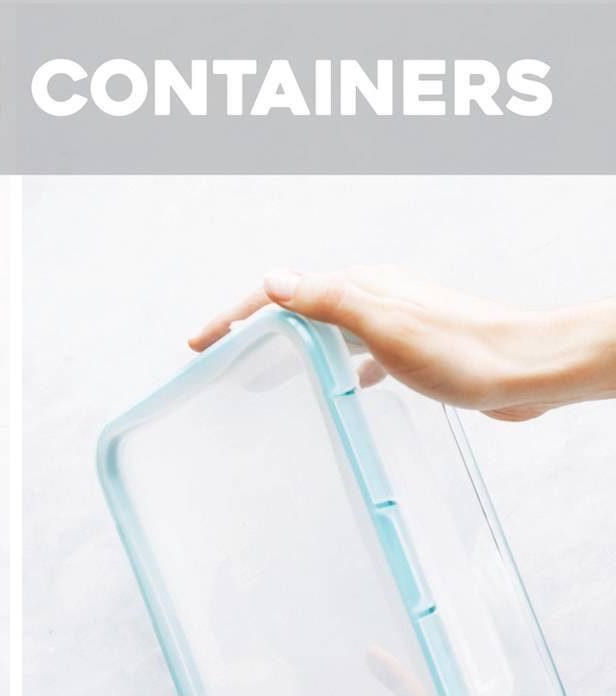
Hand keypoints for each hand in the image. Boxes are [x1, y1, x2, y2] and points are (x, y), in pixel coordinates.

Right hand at [189, 266, 615, 420]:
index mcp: (359, 286)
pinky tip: (340, 387)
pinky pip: (357, 354)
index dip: (234, 317)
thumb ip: (329, 300)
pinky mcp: (412, 349)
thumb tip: (274, 277)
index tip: (200, 342)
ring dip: (291, 346)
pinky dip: (335, 366)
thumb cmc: (461, 350)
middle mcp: (372, 297)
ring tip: (262, 371)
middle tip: (218, 353)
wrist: (527, 369)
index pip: (280, 294)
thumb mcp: (384, 325)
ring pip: (325, 331)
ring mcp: (392, 322)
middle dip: (253, 328)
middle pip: (297, 308)